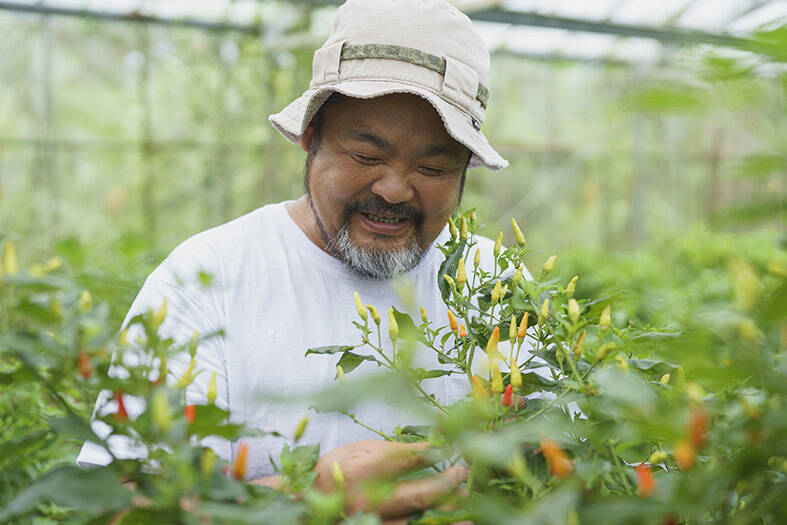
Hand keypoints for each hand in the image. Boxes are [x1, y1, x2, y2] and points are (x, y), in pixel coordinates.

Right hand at [313, 440, 467, 520]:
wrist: (309, 502)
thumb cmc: (336, 470)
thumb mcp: (361, 450)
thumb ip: (395, 451)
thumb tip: (433, 446)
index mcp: (366, 470)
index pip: (410, 459)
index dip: (437, 452)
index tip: (455, 444)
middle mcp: (372, 500)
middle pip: (421, 494)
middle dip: (450, 484)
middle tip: (465, 474)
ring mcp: (375, 521)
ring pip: (420, 519)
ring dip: (448, 512)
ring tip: (469, 504)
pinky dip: (430, 524)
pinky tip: (452, 522)